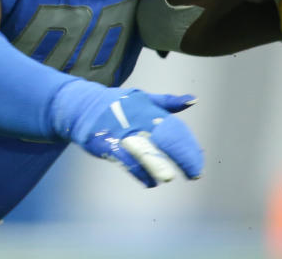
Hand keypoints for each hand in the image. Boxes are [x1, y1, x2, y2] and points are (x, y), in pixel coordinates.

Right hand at [52, 80, 202, 186]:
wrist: (82, 105)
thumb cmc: (117, 104)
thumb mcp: (143, 99)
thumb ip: (167, 103)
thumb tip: (193, 99)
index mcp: (148, 108)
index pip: (174, 127)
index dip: (188, 145)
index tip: (200, 161)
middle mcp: (137, 119)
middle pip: (163, 137)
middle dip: (180, 155)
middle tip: (195, 173)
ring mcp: (121, 132)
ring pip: (142, 148)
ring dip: (155, 163)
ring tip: (169, 177)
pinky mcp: (106, 144)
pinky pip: (124, 159)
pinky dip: (137, 171)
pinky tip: (150, 182)